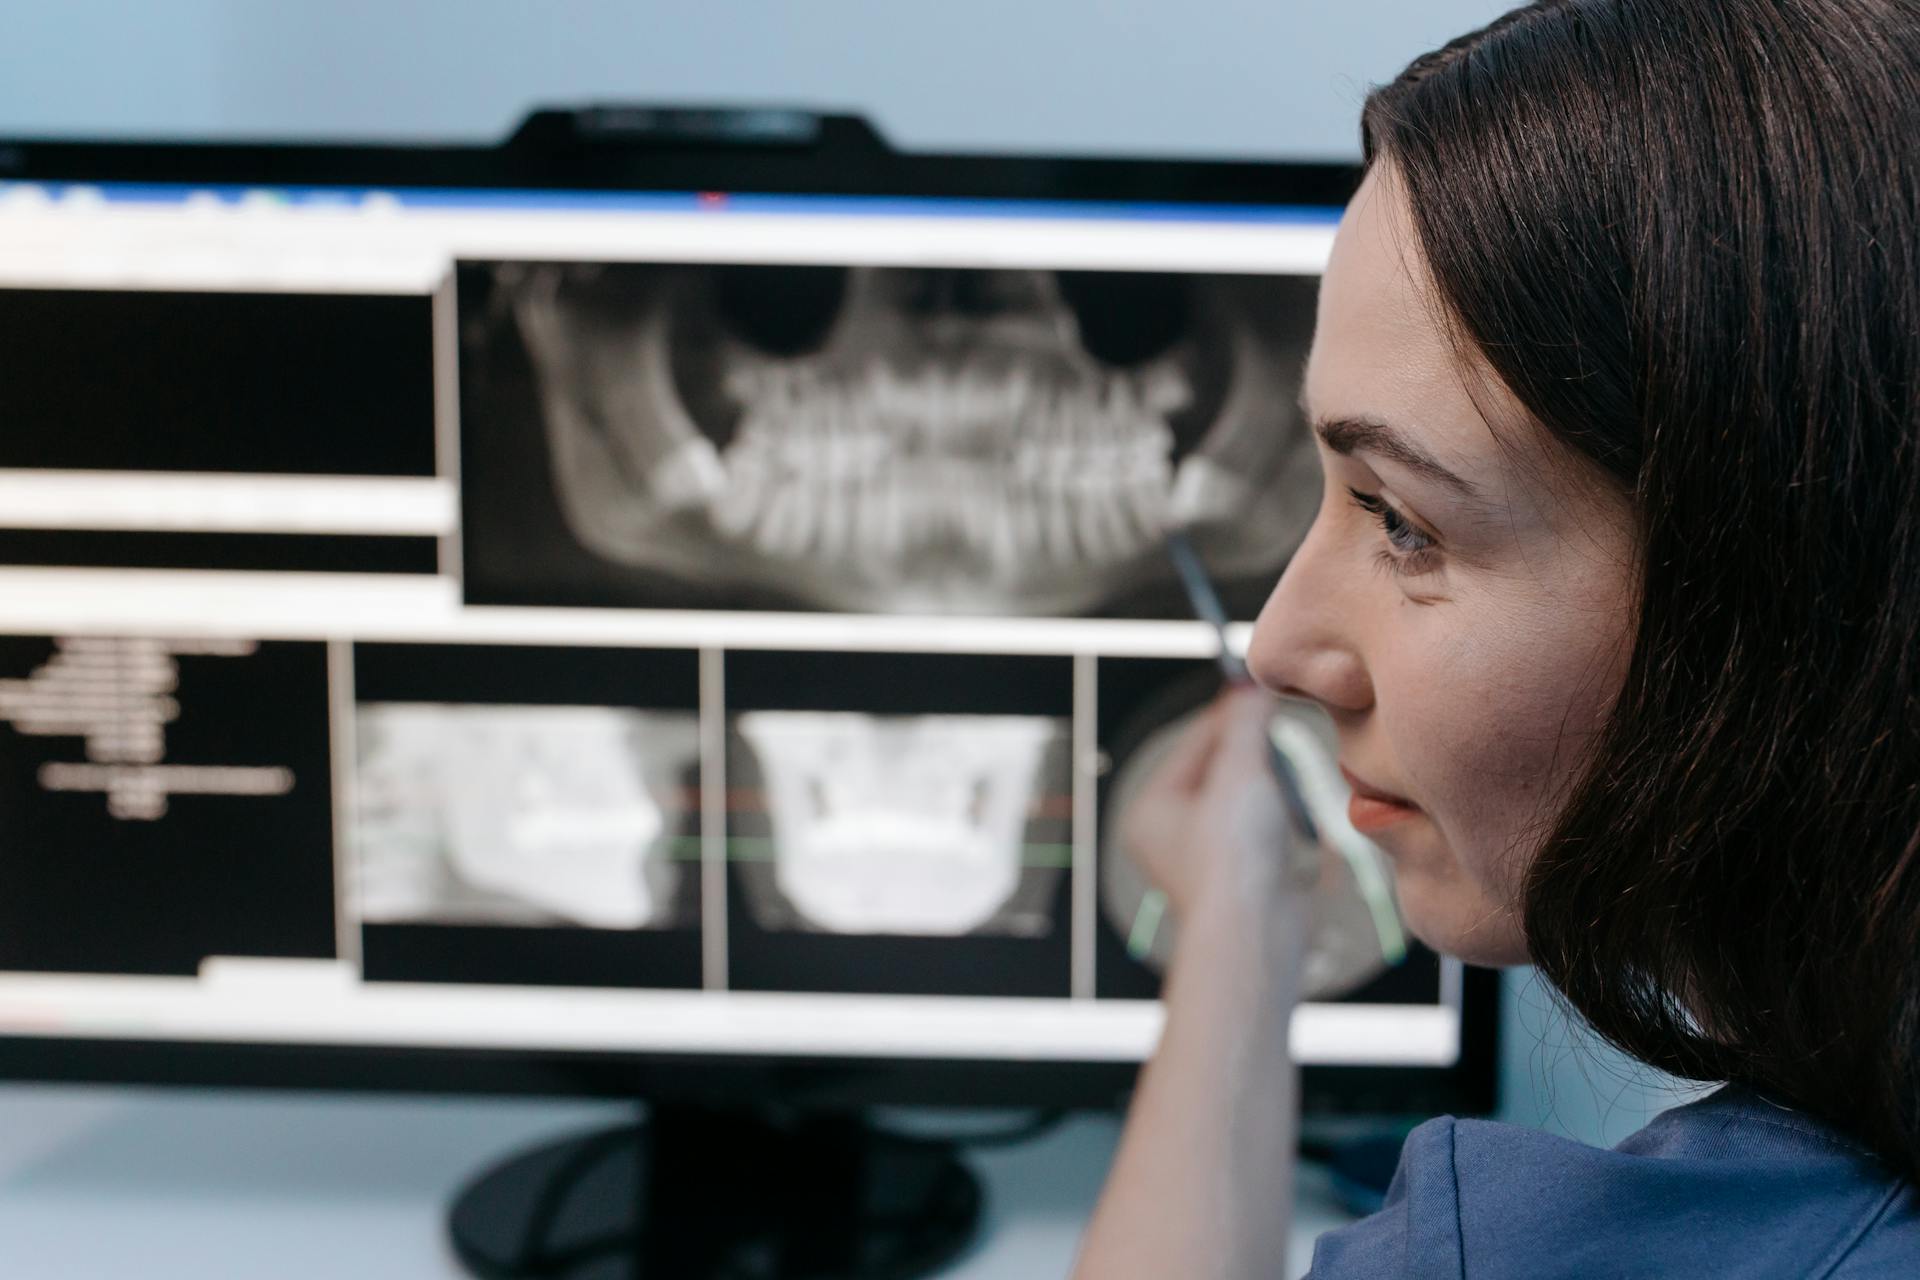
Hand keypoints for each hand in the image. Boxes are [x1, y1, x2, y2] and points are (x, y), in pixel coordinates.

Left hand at [1116, 683, 1307, 921]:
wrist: (1256, 934)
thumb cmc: (1231, 861)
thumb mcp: (1239, 772)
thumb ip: (1245, 725)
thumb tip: (1251, 687)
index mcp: (1151, 808)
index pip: (1192, 743)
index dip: (1228, 714)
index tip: (1259, 690)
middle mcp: (1171, 835)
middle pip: (1216, 771)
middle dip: (1251, 754)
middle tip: (1275, 730)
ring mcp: (1206, 859)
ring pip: (1242, 801)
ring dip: (1269, 789)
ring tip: (1283, 786)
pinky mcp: (1240, 879)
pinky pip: (1261, 833)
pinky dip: (1280, 821)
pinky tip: (1293, 822)